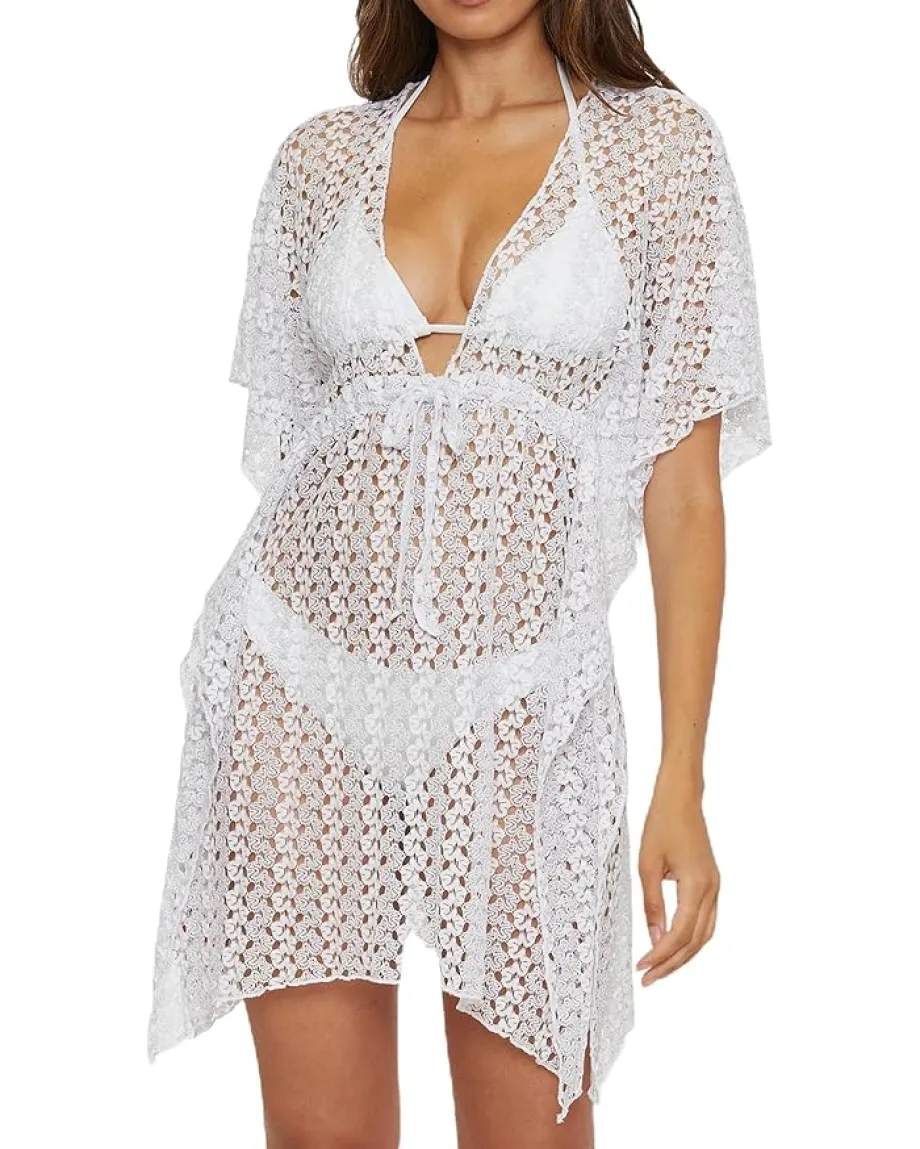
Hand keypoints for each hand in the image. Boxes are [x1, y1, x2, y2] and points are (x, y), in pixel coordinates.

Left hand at [636, 775, 719, 985]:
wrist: (681, 798)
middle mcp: (712, 889)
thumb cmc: (662, 824)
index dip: (661, 955)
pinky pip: (706, 920)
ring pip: (704, 934)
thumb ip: (652, 903)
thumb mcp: (647, 865)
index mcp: (697, 885)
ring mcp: (715, 886)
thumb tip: (654, 938)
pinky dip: (691, 939)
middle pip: (696, 941)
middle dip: (672, 963)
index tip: (642, 968)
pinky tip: (673, 946)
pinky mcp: (711, 883)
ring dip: (683, 955)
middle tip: (649, 979)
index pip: (680, 933)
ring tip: (660, 969)